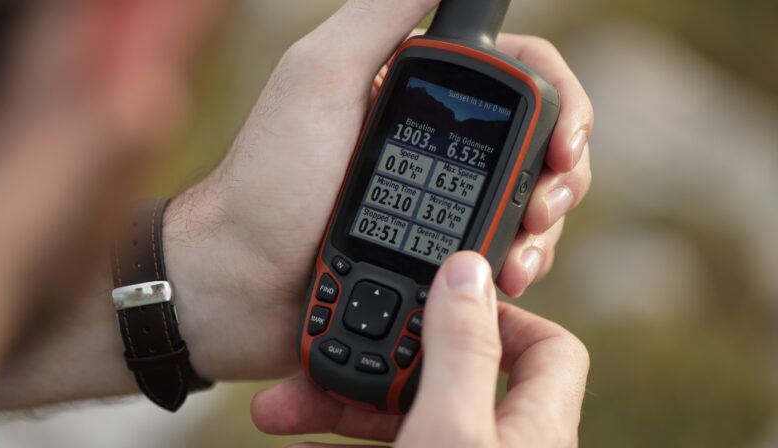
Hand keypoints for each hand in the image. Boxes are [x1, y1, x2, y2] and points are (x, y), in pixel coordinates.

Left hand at [168, 0, 591, 381]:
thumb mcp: (319, 75)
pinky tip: (502, 284)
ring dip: (542, 229)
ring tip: (520, 260)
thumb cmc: (267, 180)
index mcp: (410, 89)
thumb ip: (382, 12)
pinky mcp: (430, 259)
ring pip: (524, 204)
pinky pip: (493, 257)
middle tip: (543, 209)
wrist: (236, 283)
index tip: (564, 143)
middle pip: (534, 144)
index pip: (518, 75)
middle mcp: (430, 142)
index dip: (560, 102)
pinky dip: (510, 267)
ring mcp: (433, 204)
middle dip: (559, 176)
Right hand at [250, 252, 589, 446]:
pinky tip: (295, 442)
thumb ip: (461, 352)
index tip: (438, 294)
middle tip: (321, 347)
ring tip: (276, 406)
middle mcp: (500, 444)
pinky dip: (336, 444)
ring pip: (400, 419)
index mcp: (533, 427)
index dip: (499, 312)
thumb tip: (467, 272)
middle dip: (376, 359)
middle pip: (445, 376)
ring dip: (339, 405)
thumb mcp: (452, 433)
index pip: (545, 346)